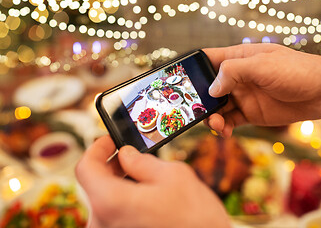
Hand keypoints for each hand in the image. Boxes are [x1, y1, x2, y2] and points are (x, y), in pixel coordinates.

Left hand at [76, 136, 230, 227]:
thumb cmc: (195, 218)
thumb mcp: (173, 175)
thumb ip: (142, 162)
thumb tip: (126, 155)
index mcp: (111, 201)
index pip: (85, 168)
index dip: (96, 148)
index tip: (110, 141)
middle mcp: (103, 223)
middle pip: (94, 184)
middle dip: (111, 165)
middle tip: (130, 154)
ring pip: (105, 200)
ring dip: (119, 182)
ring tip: (142, 173)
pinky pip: (114, 214)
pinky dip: (124, 199)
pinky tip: (144, 194)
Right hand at [203, 43, 320, 136]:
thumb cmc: (297, 71)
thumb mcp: (262, 65)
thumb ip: (233, 72)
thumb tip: (211, 88)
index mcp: (238, 58)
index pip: (208, 60)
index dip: (192, 68)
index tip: (178, 82)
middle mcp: (237, 78)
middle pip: (208, 88)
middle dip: (199, 100)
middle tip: (193, 111)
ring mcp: (243, 96)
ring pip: (216, 108)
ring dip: (211, 117)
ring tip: (216, 124)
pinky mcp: (250, 113)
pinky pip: (230, 122)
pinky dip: (224, 128)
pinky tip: (225, 132)